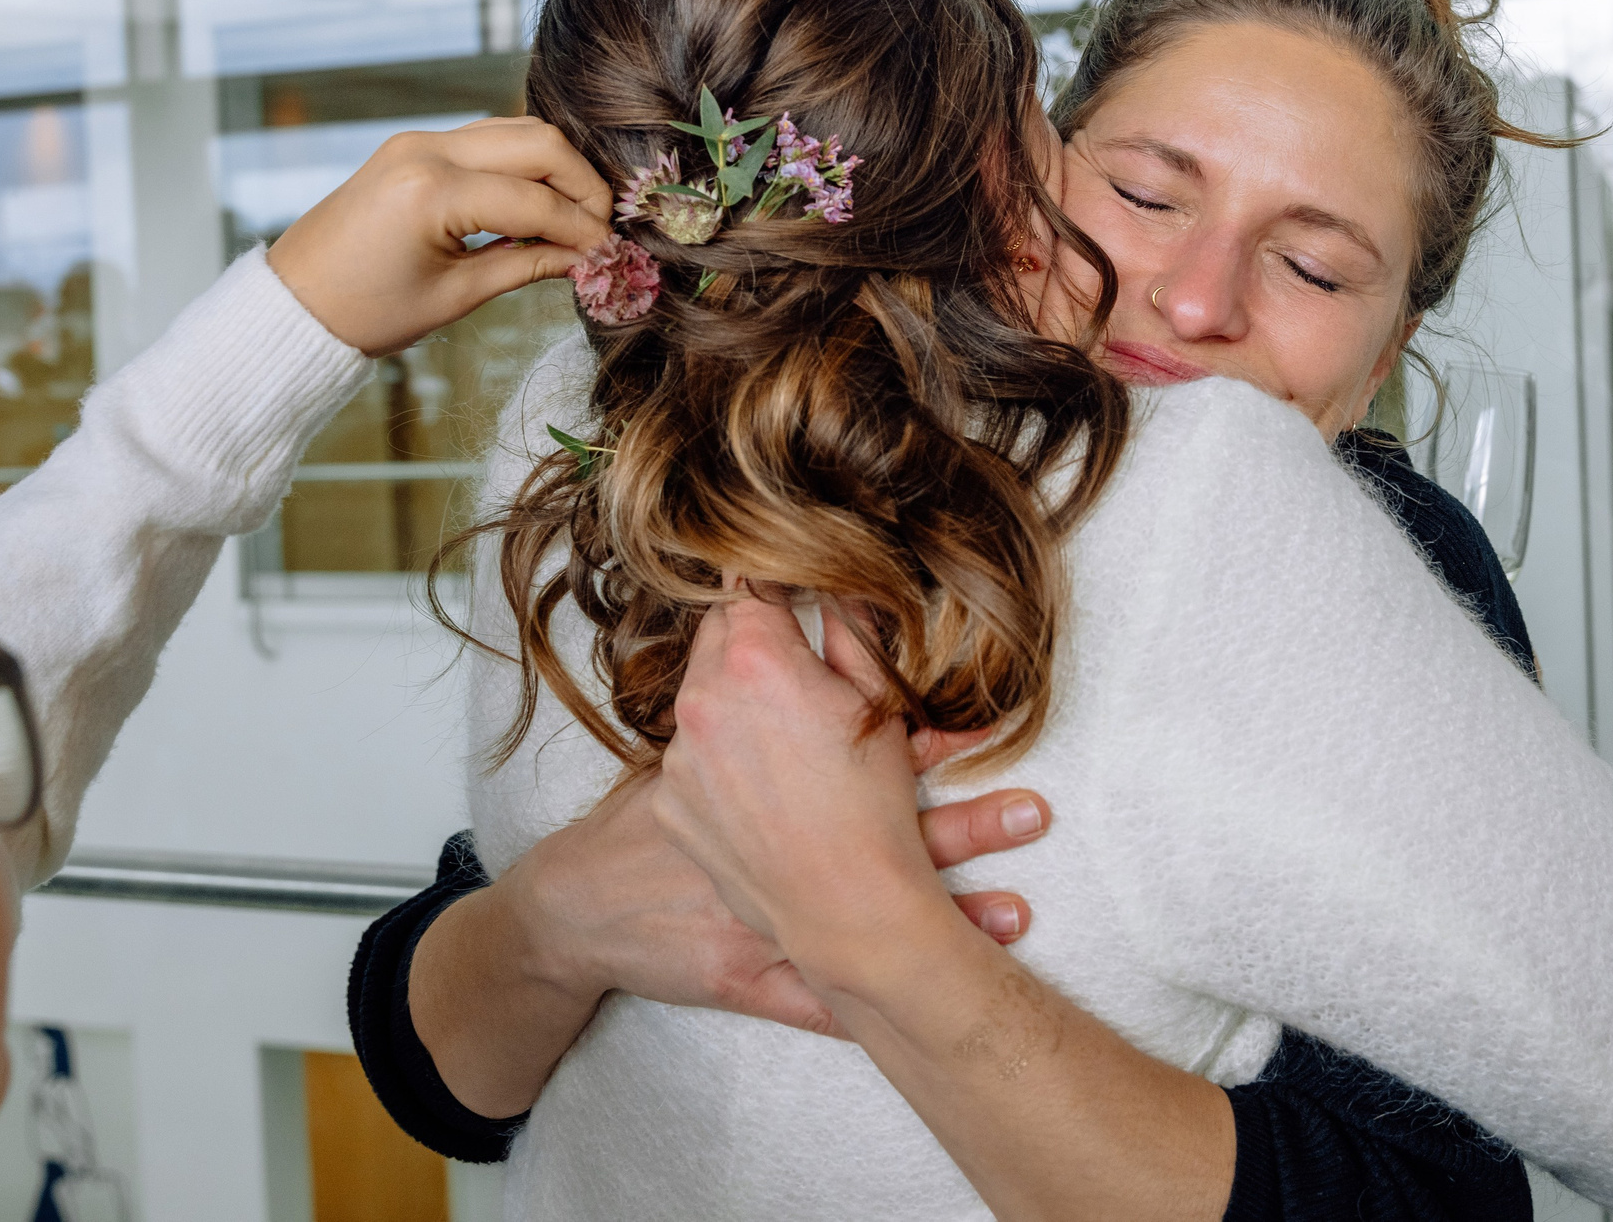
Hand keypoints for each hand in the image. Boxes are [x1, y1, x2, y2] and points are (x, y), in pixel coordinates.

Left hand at [265, 116, 613, 355]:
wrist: (296, 301)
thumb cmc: (366, 312)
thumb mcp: (454, 297)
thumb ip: (527, 265)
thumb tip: (586, 257)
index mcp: (431, 192)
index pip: (535, 200)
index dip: (581, 228)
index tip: (608, 253)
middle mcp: (426, 150)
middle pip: (538, 142)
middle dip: (581, 183)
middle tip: (599, 228)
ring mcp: (418, 140)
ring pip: (515, 131)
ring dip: (555, 168)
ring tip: (573, 217)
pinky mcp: (413, 145)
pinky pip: (487, 140)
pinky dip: (521, 166)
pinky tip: (535, 206)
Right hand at [510, 721, 1049, 1035]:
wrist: (578, 902)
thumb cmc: (650, 819)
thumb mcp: (696, 738)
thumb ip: (761, 684)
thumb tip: (823, 614)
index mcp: (758, 771)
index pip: (854, 750)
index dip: (926, 740)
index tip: (995, 732)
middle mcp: (766, 841)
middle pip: (874, 827)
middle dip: (961, 824)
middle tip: (1034, 814)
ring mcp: (756, 912)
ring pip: (860, 916)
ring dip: (944, 914)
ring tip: (1016, 914)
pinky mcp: (746, 973)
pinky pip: (821, 996)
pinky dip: (883, 998)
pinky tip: (941, 997)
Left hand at [654, 596, 988, 996]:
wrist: (844, 907)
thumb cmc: (873, 807)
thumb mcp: (877, 703)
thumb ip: (850, 628)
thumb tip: (836, 583)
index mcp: (758, 660)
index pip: (747, 582)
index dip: (772, 582)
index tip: (786, 586)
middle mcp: (703, 698)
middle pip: (717, 633)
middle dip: (753, 641)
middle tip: (797, 670)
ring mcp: (677, 753)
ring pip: (699, 695)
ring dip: (732, 700)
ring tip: (784, 741)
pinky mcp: (666, 799)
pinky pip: (687, 755)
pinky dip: (715, 758)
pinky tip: (760, 787)